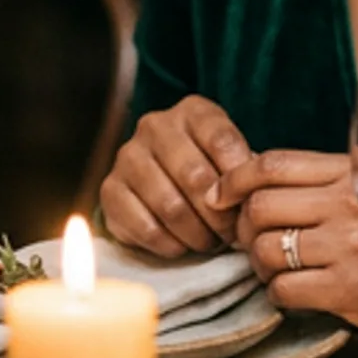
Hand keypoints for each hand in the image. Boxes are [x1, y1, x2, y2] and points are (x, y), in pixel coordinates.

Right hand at [100, 97, 252, 256]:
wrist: (159, 179)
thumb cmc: (207, 169)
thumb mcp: (229, 158)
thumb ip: (241, 172)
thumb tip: (247, 198)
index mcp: (191, 111)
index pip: (220, 140)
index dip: (238, 179)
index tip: (248, 205)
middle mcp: (154, 126)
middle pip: (195, 175)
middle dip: (219, 215)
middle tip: (230, 234)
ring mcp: (127, 156)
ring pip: (170, 206)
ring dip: (196, 234)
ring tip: (209, 242)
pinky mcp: (109, 190)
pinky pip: (145, 227)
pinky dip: (170, 244)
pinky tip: (182, 246)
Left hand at [212, 150, 357, 351]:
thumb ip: (328, 180)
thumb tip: (256, 178)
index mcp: (355, 169)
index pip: (274, 163)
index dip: (235, 179)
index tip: (218, 195)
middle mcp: (351, 200)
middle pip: (261, 205)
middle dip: (243, 227)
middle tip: (252, 243)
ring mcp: (349, 244)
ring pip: (265, 247)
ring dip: (260, 264)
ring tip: (280, 270)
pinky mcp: (348, 288)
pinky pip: (282, 287)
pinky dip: (279, 293)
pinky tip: (299, 292)